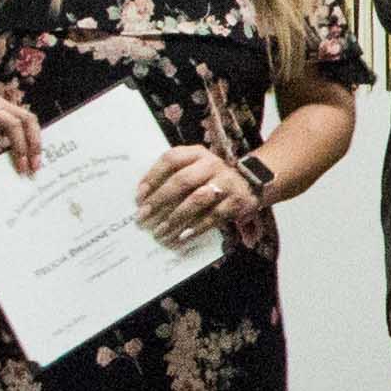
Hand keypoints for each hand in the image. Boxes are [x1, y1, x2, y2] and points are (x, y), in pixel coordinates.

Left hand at [0, 96, 43, 181]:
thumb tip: (1, 156)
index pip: (13, 125)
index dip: (20, 147)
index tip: (22, 167)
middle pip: (28, 119)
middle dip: (34, 144)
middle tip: (35, 167)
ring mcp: (2, 108)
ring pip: (29, 122)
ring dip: (34, 143)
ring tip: (35, 164)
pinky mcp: (3, 116)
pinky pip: (22, 126)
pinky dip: (28, 141)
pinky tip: (29, 157)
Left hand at [134, 144, 269, 249]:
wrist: (252, 182)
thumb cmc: (211, 178)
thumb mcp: (195, 168)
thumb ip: (173, 177)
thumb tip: (144, 200)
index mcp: (197, 153)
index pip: (170, 159)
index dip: (152, 177)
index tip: (138, 197)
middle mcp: (212, 164)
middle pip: (181, 181)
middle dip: (159, 201)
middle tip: (143, 218)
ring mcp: (226, 183)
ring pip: (196, 200)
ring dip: (175, 218)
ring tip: (160, 232)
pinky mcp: (236, 202)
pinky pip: (213, 217)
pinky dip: (195, 228)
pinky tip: (182, 237)